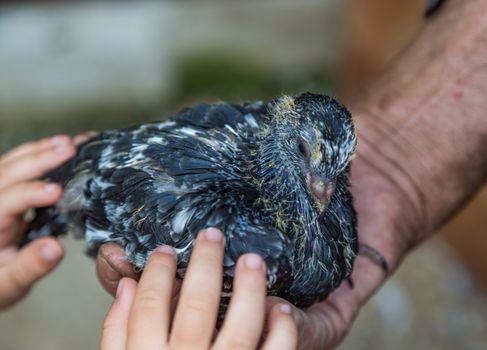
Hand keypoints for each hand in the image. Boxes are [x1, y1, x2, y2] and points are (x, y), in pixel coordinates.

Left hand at [0, 135, 76, 309]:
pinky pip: (15, 166)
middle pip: (7, 174)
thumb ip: (30, 267)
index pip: (7, 202)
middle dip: (39, 159)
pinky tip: (58, 146)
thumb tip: (55, 249)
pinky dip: (38, 153)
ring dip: (39, 151)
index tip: (58, 191)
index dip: (31, 194)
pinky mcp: (5, 193)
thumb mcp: (10, 285)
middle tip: (70, 149)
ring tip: (68, 143)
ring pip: (9, 164)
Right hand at [100, 228, 296, 349]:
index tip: (166, 250)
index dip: (158, 270)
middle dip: (206, 262)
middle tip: (212, 235)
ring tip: (252, 260)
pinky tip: (280, 309)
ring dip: (250, 288)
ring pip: (241, 327)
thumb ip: (117, 331)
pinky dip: (281, 330)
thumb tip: (127, 285)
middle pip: (198, 304)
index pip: (150, 304)